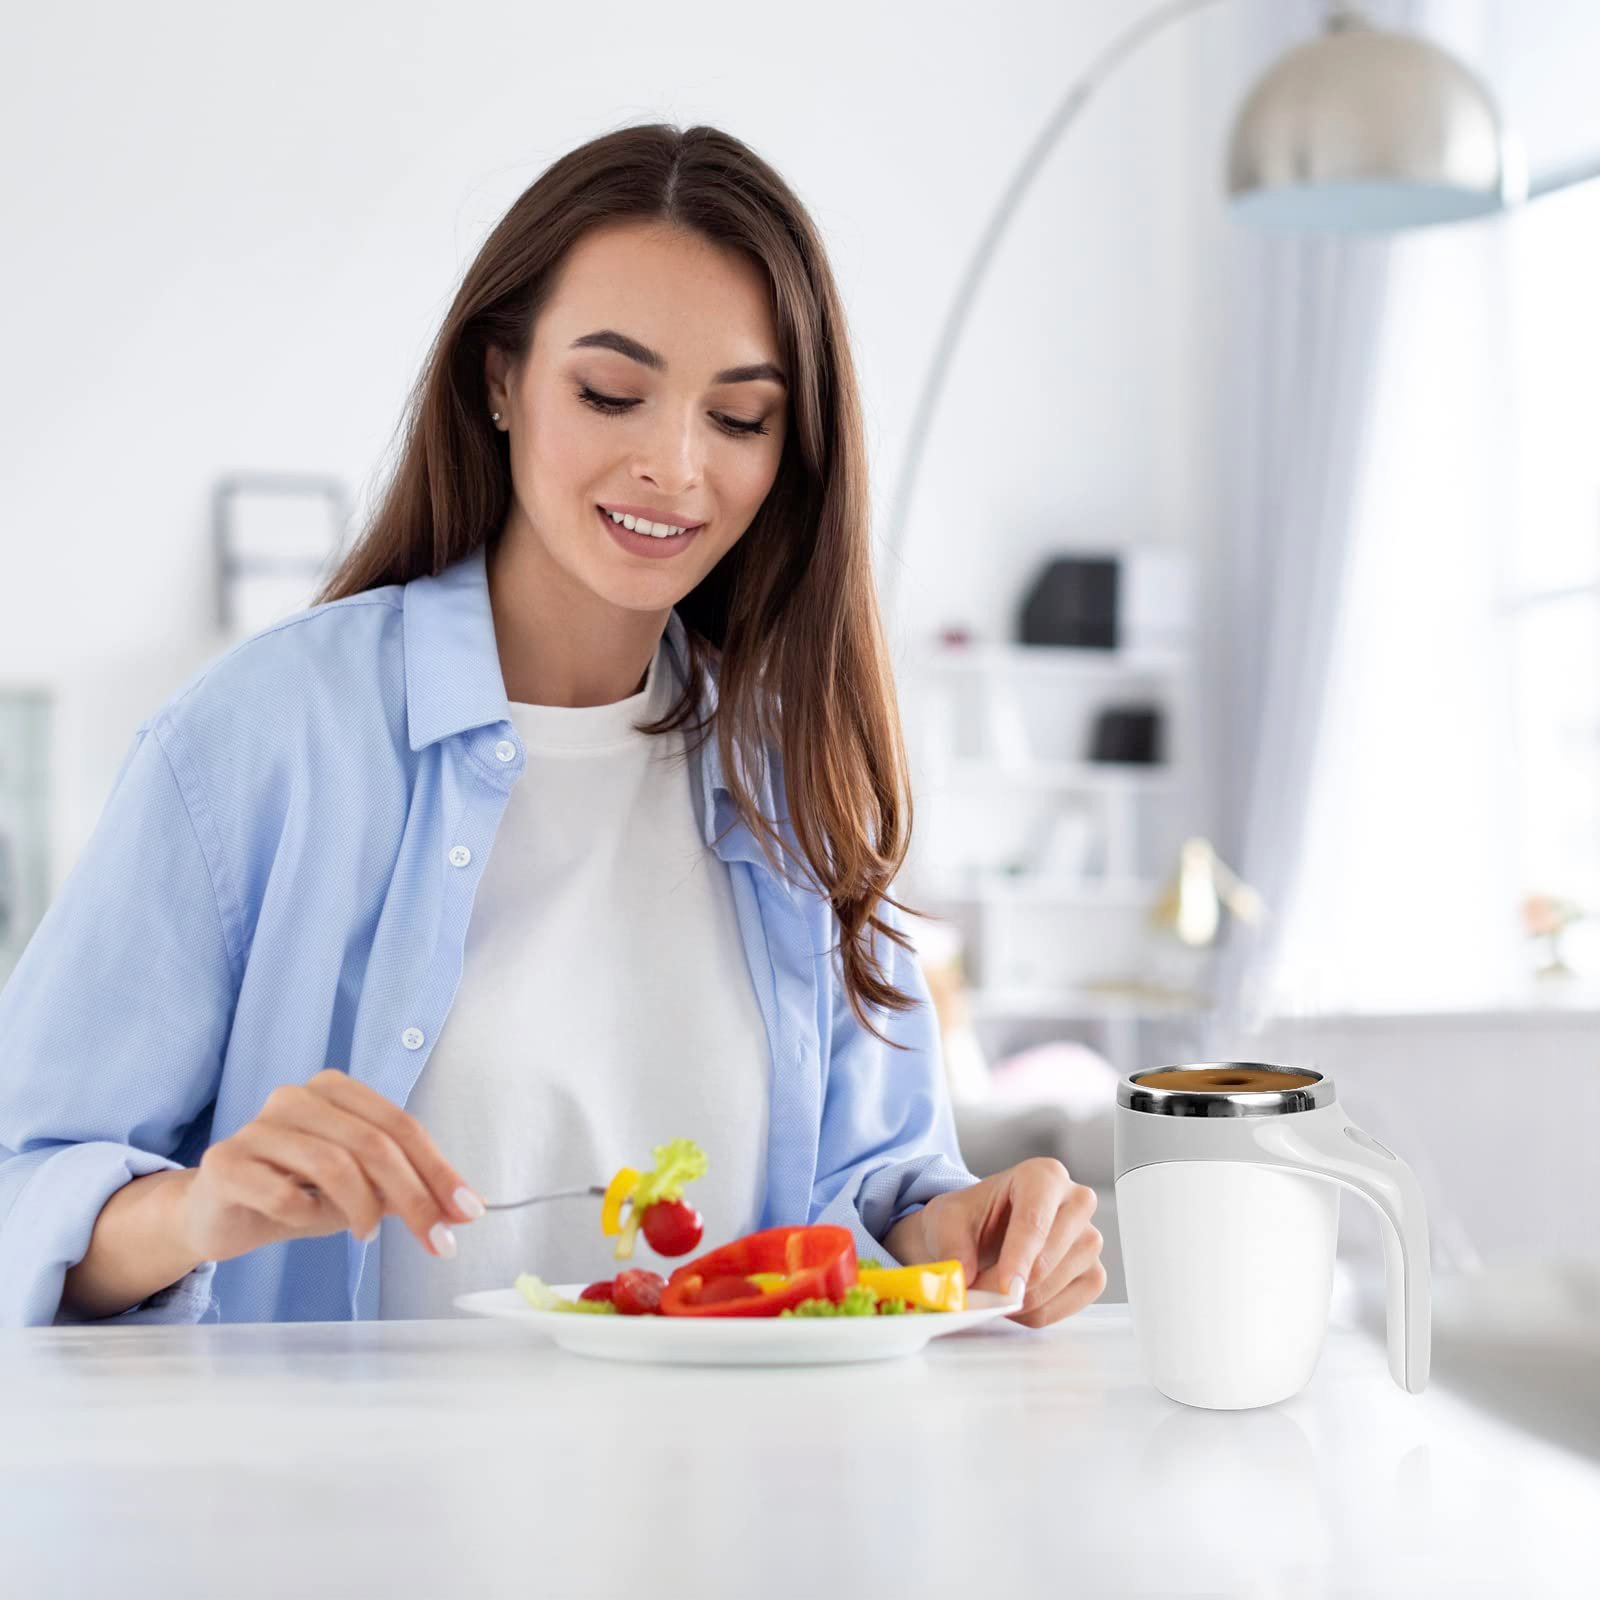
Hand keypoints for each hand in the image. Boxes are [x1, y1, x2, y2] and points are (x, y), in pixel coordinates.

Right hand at [179, 1069, 483, 1265]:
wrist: (219, 1214)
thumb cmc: (298, 1193)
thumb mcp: (362, 1189)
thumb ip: (408, 1190)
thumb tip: (466, 1207)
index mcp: (335, 1089)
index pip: (400, 1126)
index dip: (438, 1170)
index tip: (468, 1212)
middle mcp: (296, 1097)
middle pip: (374, 1144)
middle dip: (414, 1197)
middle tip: (436, 1239)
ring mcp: (257, 1127)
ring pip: (334, 1165)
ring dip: (362, 1209)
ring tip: (365, 1234)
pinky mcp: (226, 1163)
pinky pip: (283, 1195)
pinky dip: (307, 1217)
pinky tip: (304, 1221)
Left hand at [882, 1157, 1104, 1327]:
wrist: (982, 1230)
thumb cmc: (971, 1217)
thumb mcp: (946, 1220)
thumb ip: (953, 1247)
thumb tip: (964, 1278)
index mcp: (1042, 1175)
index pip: (1035, 1220)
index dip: (1019, 1258)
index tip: (1004, 1288)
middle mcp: (1076, 1201)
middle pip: (1050, 1255)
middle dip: (1013, 1283)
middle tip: (980, 1293)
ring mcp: (1090, 1238)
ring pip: (1059, 1283)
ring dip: (1022, 1300)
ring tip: (993, 1291)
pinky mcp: (1094, 1272)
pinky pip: (1071, 1305)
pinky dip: (1039, 1312)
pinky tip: (1018, 1301)